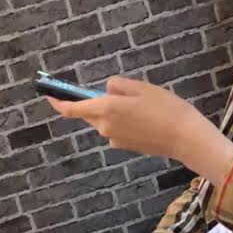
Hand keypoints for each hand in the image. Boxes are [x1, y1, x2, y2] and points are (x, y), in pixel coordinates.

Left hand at [47, 76, 232, 184]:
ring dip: (113, 111)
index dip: (58, 101)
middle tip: (116, 92)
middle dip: (94, 102)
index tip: (48, 95)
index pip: (72, 108)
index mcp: (106, 109)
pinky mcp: (125, 146)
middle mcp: (105, 127)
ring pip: (104, 121)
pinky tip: (145, 118)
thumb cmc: (165, 108)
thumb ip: (118, 86)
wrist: (185, 138)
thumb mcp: (141, 87)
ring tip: (142, 104)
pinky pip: (116, 129)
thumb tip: (106, 90)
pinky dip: (124, 122)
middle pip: (89, 113)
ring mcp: (115, 139)